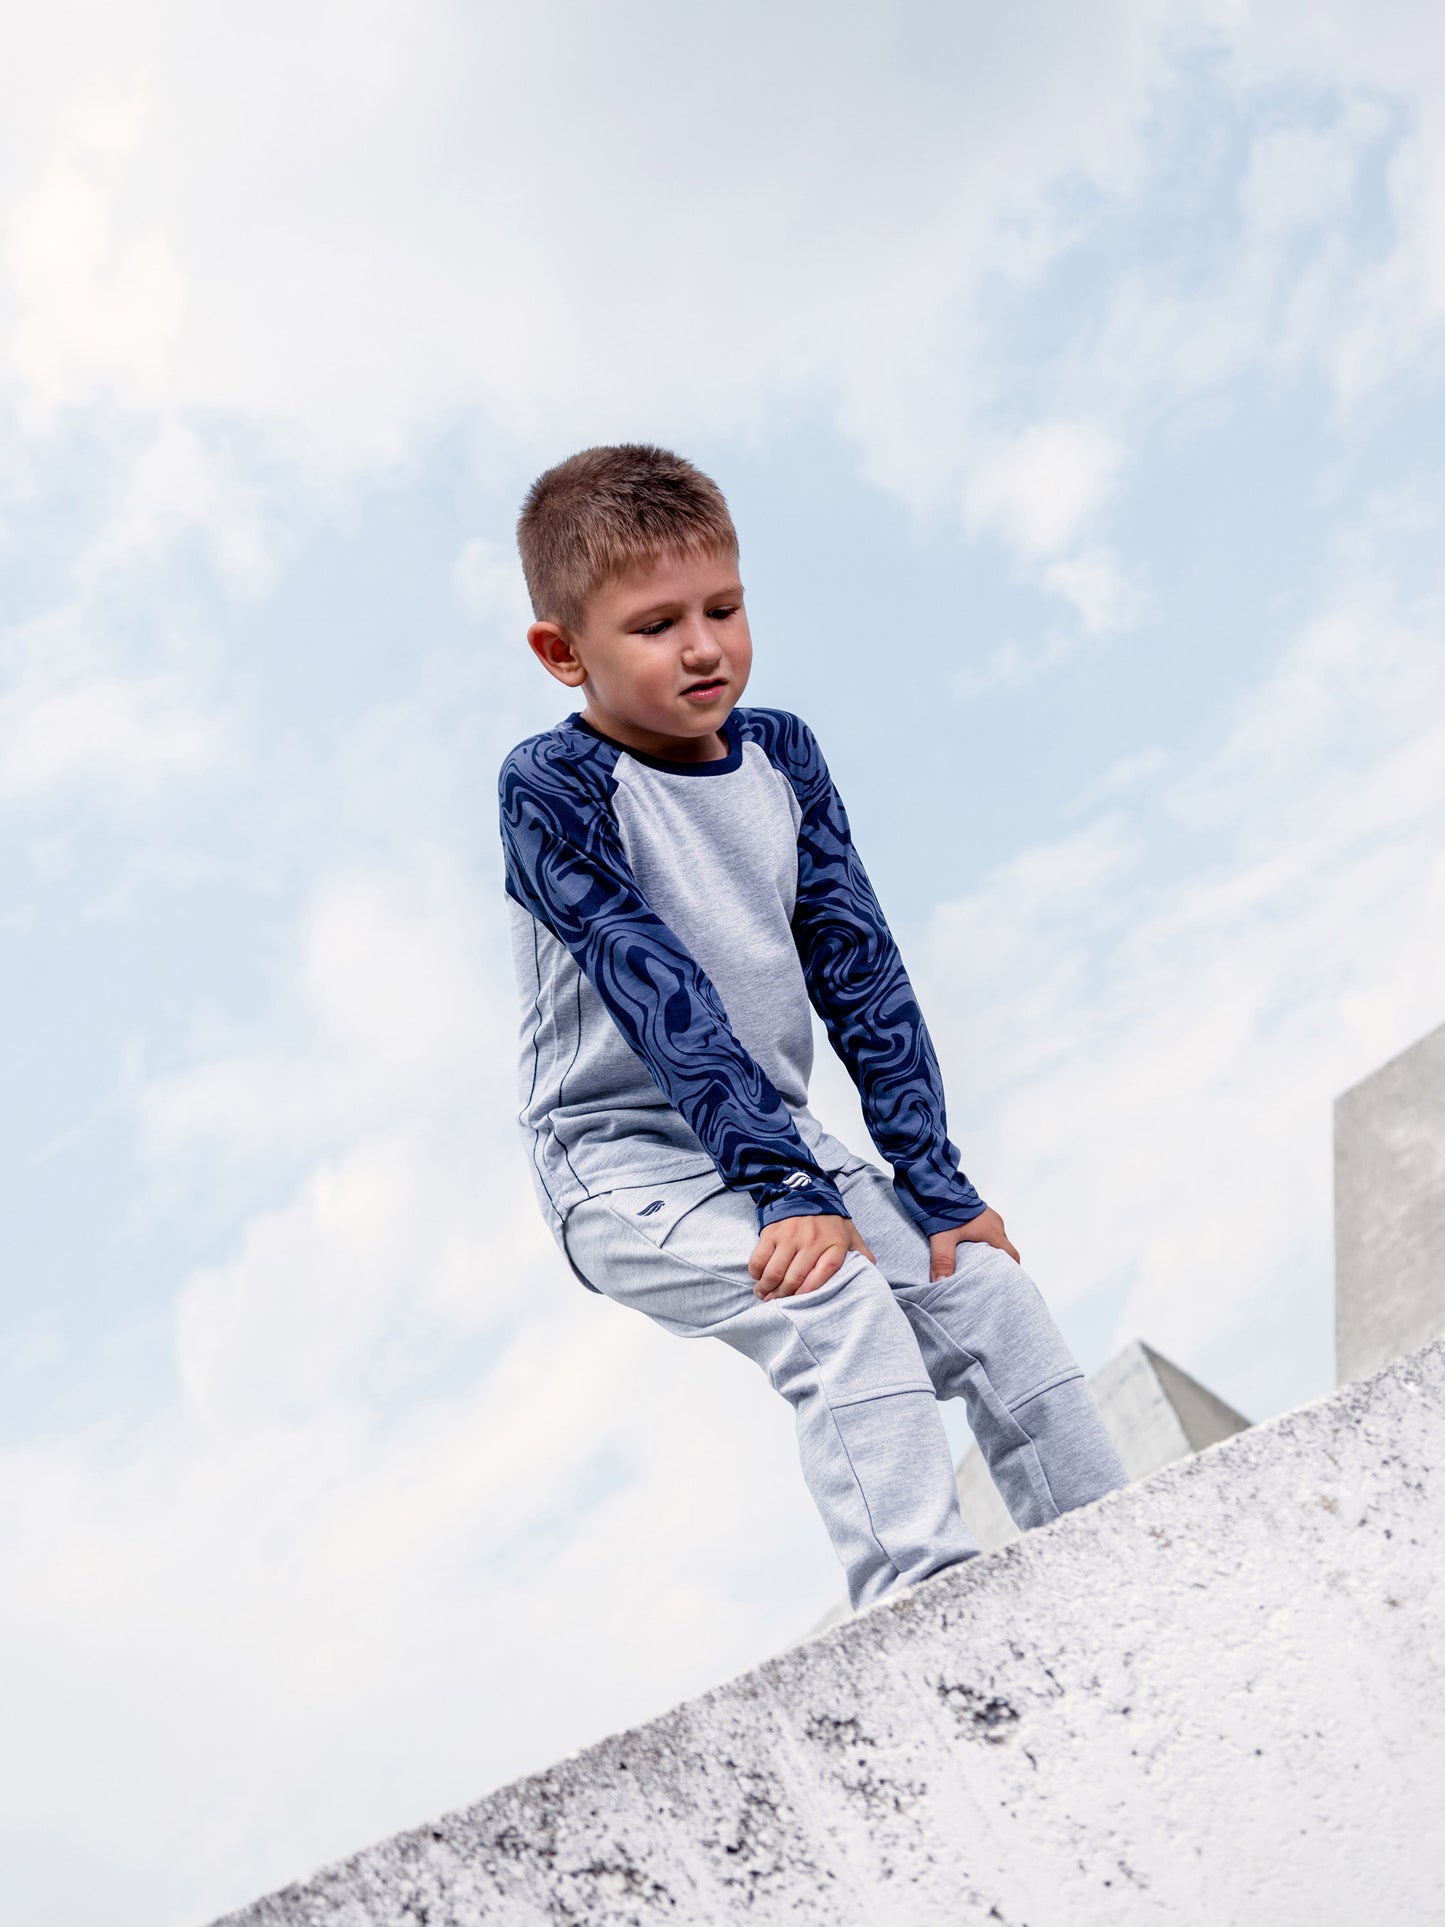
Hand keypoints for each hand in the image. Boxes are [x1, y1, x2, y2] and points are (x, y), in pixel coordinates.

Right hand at [748, 1214, 875, 1299]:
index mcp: (834, 1244)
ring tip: (764, 1295)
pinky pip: (759, 1258)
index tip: (801, 1302)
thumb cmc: (830, 1222)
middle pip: (795, 1278)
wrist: (807, 1192)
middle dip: (783, 1296)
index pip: (823, 1274)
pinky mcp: (772, 1232)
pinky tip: (759, 1278)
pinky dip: (756, 1273)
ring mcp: (789, 1236)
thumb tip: (871, 1274)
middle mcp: (811, 1241)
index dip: (810, 1292)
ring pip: (775, 1271)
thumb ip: (862, 1254)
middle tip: (777, 1304)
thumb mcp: (851, 1235)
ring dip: (767, 1288)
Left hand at [928, 1207, 1018, 1281]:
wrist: (939, 1185)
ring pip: (995, 1238)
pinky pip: (988, 1229)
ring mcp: (989, 1217)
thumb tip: (941, 1282)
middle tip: (988, 1275)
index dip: (1011, 1269)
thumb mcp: (943, 1239)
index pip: (1012, 1255)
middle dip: (998, 1262)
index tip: (1005, 1280)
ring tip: (977, 1262)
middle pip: (1004, 1248)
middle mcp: (996, 1224)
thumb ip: (942, 1261)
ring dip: (989, 1250)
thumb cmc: (945, 1209)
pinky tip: (970, 1244)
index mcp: (993, 1232)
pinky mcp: (981, 1212)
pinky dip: (983, 1239)